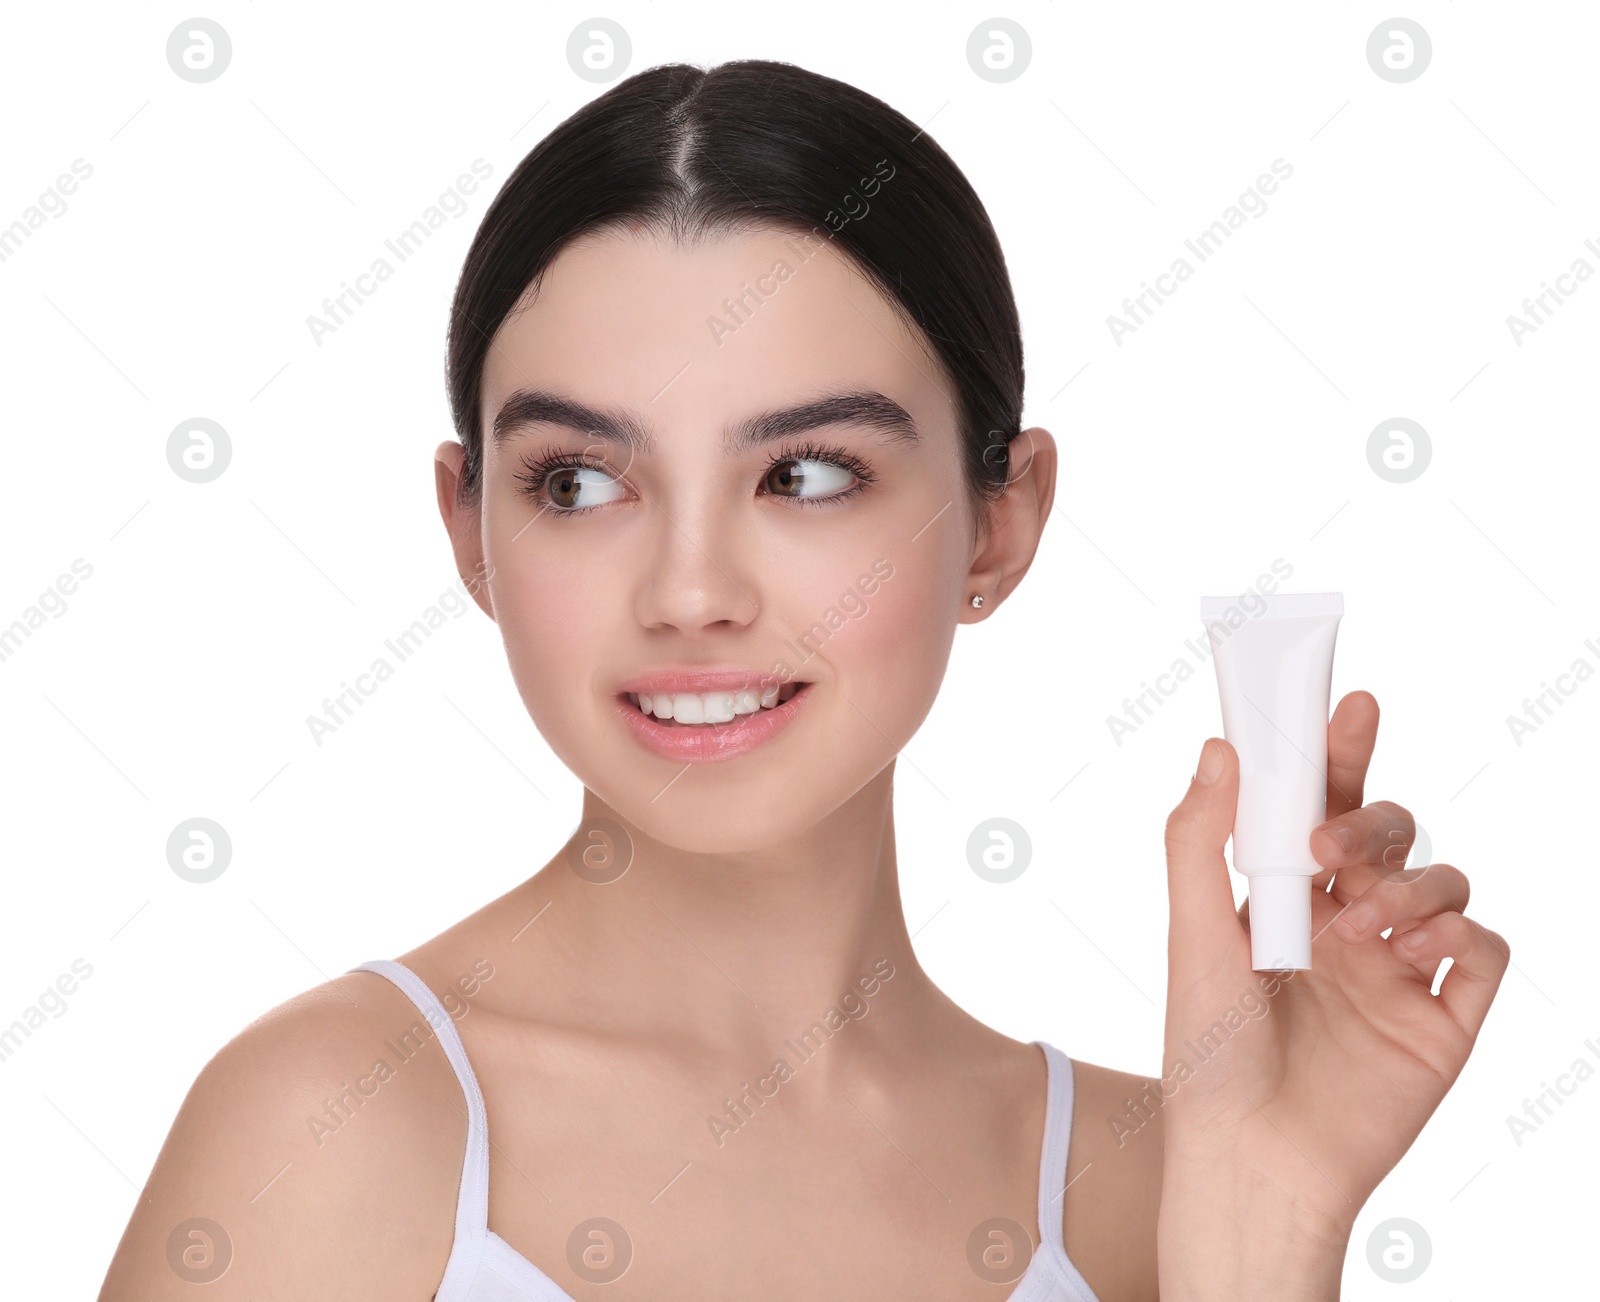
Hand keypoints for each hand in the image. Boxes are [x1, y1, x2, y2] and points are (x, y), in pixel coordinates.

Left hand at [1157, 690, 1509, 1280]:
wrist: (1249, 1157)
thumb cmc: (1207, 1052)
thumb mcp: (1192, 935)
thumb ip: (1199, 840)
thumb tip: (1219, 748)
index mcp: (1286, 895)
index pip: (1321, 803)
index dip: (1340, 752)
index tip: (1350, 703)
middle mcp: (1346, 921)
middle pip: (1389, 831)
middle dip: (1368, 819)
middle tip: (1327, 845)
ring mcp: (1399, 968)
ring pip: (1442, 878)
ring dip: (1407, 883)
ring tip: (1355, 928)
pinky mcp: (1443, 1018)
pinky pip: (1484, 948)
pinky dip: (1460, 930)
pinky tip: (1411, 948)